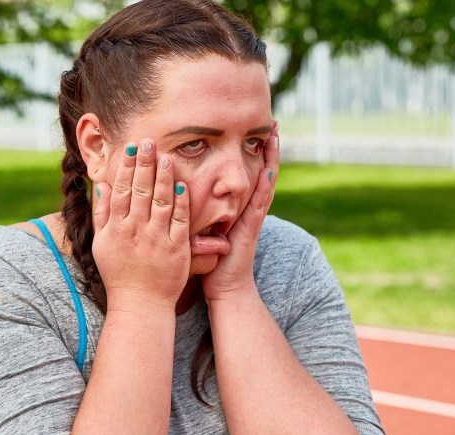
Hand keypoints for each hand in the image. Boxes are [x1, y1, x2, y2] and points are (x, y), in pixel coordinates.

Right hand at [91, 138, 190, 312]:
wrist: (140, 304)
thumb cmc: (118, 273)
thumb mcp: (101, 244)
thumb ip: (102, 214)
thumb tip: (101, 185)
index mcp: (117, 229)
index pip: (121, 191)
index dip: (126, 168)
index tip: (131, 148)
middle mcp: (136, 231)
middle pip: (140, 191)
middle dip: (145, 165)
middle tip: (148, 142)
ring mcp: (157, 239)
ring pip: (161, 202)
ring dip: (164, 178)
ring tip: (167, 157)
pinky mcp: (177, 249)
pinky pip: (180, 221)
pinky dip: (181, 203)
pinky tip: (182, 185)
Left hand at [202, 121, 279, 301]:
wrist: (226, 288)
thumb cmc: (211, 262)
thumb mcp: (203, 232)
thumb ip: (198, 214)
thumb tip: (179, 195)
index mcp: (238, 209)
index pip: (246, 175)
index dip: (251, 154)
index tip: (252, 131)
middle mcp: (248, 210)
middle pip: (261, 172)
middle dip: (268, 149)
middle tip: (274, 125)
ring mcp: (253, 218)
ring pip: (265, 183)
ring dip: (271, 160)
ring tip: (275, 137)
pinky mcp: (251, 228)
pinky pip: (260, 203)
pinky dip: (265, 186)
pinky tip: (267, 170)